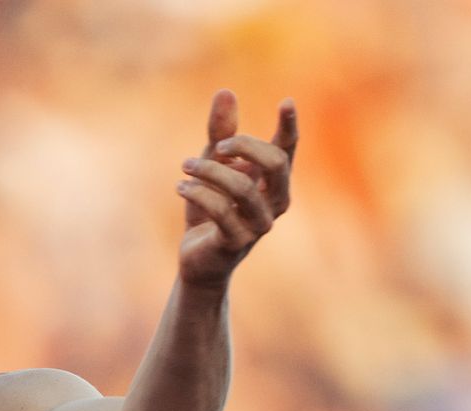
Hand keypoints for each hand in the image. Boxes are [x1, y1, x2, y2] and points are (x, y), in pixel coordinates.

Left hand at [175, 90, 296, 288]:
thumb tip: (226, 91)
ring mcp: (259, 225)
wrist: (197, 259)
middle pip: (275, 163)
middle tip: (217, 144)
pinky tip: (180, 187)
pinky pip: (221, 211)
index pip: (288, 149)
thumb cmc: (209, 209)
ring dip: (210, 170)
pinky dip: (198, 193)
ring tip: (185, 166)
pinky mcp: (236, 242)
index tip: (286, 101)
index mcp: (274, 181)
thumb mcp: (212, 166)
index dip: (290, 126)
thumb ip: (219, 132)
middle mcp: (275, 202)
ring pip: (243, 187)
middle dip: (244, 145)